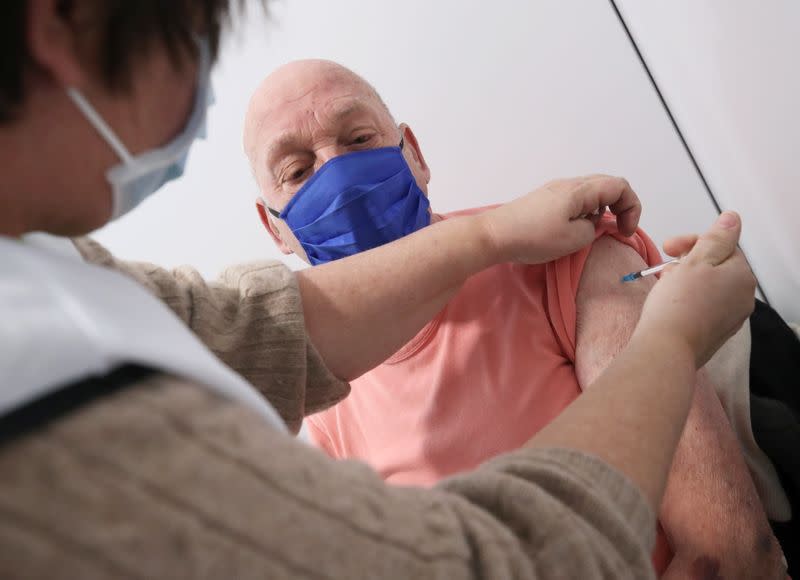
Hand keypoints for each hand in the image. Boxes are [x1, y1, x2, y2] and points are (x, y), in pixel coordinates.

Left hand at [480, 175, 641, 263]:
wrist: (495, 235)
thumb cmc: (533, 237)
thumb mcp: (574, 238)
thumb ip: (594, 228)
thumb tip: (594, 223)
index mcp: (580, 190)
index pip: (620, 186)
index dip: (631, 207)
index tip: (625, 230)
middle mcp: (569, 184)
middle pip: (607, 185)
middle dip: (620, 206)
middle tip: (617, 229)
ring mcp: (555, 190)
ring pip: (590, 191)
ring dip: (601, 208)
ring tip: (594, 231)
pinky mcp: (544, 200)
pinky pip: (575, 199)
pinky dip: (585, 211)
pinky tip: (575, 229)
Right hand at [635, 211, 756, 367]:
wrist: (666, 348)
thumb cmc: (678, 304)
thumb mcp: (695, 261)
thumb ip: (716, 237)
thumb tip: (733, 218)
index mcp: (742, 276)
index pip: (723, 247)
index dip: (694, 243)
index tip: (669, 246)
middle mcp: (742, 298)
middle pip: (717, 267)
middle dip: (689, 262)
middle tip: (664, 266)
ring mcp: (730, 318)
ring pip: (709, 287)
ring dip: (686, 280)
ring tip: (664, 284)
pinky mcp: (714, 333)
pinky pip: (703, 307)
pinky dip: (688, 300)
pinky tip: (670, 303)